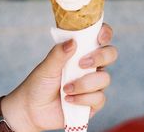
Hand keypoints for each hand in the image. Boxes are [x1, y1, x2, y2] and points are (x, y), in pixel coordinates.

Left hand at [2, 23, 116, 131]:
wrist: (32, 110)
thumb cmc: (39, 84)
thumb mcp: (46, 67)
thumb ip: (59, 53)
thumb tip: (72, 42)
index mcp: (80, 52)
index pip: (99, 38)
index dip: (105, 33)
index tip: (100, 37)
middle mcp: (90, 66)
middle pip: (111, 54)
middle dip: (100, 57)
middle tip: (82, 64)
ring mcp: (93, 84)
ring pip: (104, 78)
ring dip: (84, 84)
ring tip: (65, 89)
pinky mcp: (93, 103)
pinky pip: (99, 98)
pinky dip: (83, 99)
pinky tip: (68, 100)